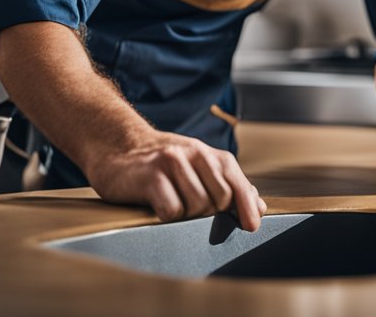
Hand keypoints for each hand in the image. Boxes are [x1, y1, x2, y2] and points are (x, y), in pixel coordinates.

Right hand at [84, 131, 266, 229]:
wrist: (117, 147)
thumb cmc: (161, 163)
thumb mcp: (198, 168)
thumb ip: (228, 185)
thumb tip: (259, 206)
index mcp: (210, 154)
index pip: (237, 182)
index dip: (246, 207)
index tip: (250, 227)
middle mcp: (194, 153)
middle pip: (219, 199)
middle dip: (209, 213)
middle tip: (191, 210)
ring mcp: (172, 163)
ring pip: (196, 206)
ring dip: (186, 215)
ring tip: (172, 204)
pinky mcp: (150, 176)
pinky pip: (171, 210)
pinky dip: (168, 217)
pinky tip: (157, 207)